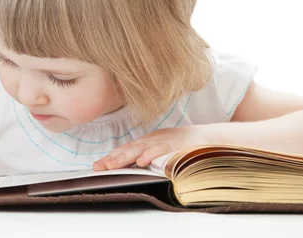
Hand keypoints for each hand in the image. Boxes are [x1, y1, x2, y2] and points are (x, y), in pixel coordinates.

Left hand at [93, 125, 208, 170]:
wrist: (204, 137)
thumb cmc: (181, 145)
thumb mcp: (160, 148)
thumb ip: (148, 155)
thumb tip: (133, 166)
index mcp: (147, 142)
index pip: (125, 149)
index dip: (111, 157)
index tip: (98, 166)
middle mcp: (151, 140)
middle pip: (128, 149)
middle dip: (112, 158)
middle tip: (98, 167)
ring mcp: (161, 141)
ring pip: (139, 149)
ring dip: (124, 157)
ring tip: (111, 165)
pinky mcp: (173, 144)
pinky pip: (159, 150)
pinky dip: (150, 155)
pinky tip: (141, 161)